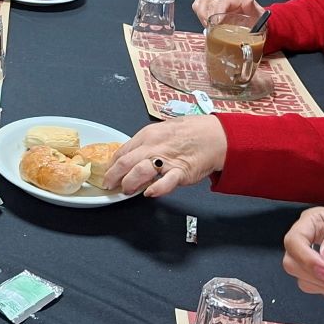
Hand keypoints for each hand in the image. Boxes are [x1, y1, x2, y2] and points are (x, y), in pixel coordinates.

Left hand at [102, 116, 226, 196]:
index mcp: (147, 135)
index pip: (122, 151)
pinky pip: (166, 182)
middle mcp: (154, 146)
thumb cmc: (191, 132)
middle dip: (113, 176)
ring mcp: (167, 159)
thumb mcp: (162, 130)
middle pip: (125, 162)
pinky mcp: (181, 171)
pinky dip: (156, 188)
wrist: (215, 135)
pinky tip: (149, 193)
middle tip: (109, 185)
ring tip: (126, 190)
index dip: (112, 164)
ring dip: (129, 182)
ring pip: (140, 171)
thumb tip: (131, 155)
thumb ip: (147, 143)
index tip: (108, 172)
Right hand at [190, 0, 263, 26]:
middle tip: (211, 28)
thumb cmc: (257, 20)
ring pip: (202, 3)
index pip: (223, 1)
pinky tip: (204, 22)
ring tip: (207, 26)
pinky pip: (199, 6)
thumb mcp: (259, 15)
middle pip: (209, 2)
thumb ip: (254, 7)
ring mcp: (218, 3)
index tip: (218, 23)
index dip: (218, 10)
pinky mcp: (212, 9)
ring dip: (202, 15)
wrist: (256, 23)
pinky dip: (199, 12)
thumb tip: (249, 0)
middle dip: (208, 16)